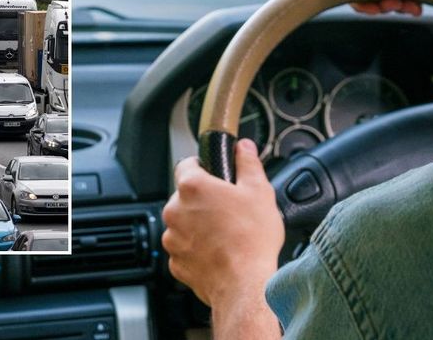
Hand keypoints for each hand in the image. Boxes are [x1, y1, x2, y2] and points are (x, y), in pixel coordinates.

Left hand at [162, 139, 283, 308]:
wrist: (245, 285)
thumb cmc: (252, 240)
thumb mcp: (259, 191)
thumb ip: (248, 163)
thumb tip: (243, 148)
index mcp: (192, 187)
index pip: (186, 163)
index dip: (202, 166)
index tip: (215, 174)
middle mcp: (175, 210)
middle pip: (186, 196)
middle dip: (204, 200)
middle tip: (229, 209)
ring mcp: (173, 238)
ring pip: (184, 223)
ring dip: (199, 225)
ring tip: (226, 234)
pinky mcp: (175, 262)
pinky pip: (185, 249)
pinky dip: (197, 249)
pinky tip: (219, 252)